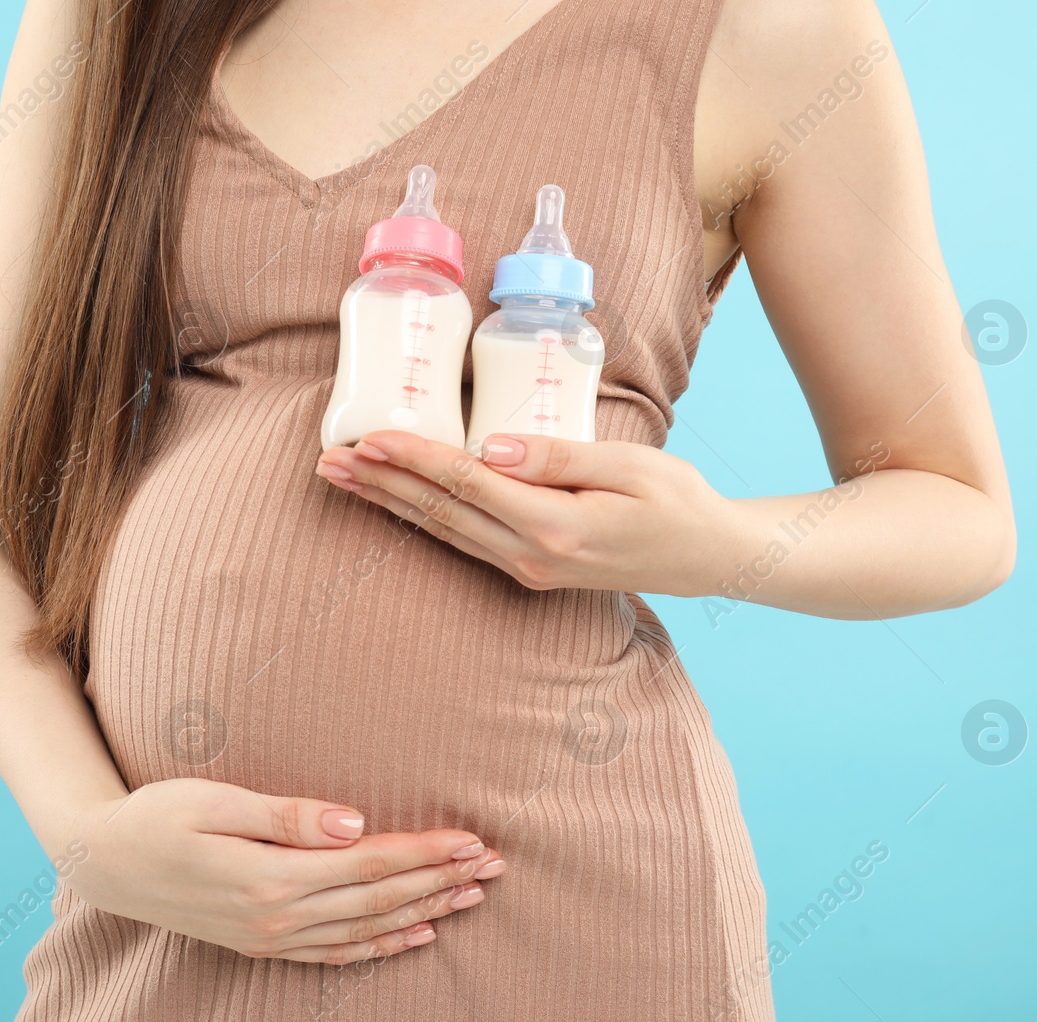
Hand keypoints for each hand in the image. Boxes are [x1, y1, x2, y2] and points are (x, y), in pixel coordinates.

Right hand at [62, 778, 503, 963]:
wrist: (105, 863)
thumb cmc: (157, 815)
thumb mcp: (215, 800)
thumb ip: (288, 814)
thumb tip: (357, 822)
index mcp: (270, 877)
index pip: (370, 864)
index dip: (425, 852)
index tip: (472, 839)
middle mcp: (277, 917)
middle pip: (379, 899)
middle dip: (441, 881)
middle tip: (495, 864)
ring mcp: (271, 938)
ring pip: (367, 928)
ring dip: (425, 911)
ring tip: (473, 896)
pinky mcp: (262, 944)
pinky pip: (336, 953)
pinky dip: (381, 946)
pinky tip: (416, 935)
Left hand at [316, 430, 740, 596]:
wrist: (708, 556)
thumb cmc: (676, 501)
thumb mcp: (630, 466)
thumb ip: (556, 457)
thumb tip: (488, 449)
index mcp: (556, 527)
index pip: (467, 485)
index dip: (415, 459)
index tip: (370, 437)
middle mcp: (532, 557)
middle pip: (440, 513)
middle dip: (381, 483)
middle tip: (328, 460)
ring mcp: (527, 569)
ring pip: (442, 532)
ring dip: (389, 503)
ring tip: (342, 479)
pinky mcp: (529, 569)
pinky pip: (462, 541)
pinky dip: (421, 518)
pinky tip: (393, 502)